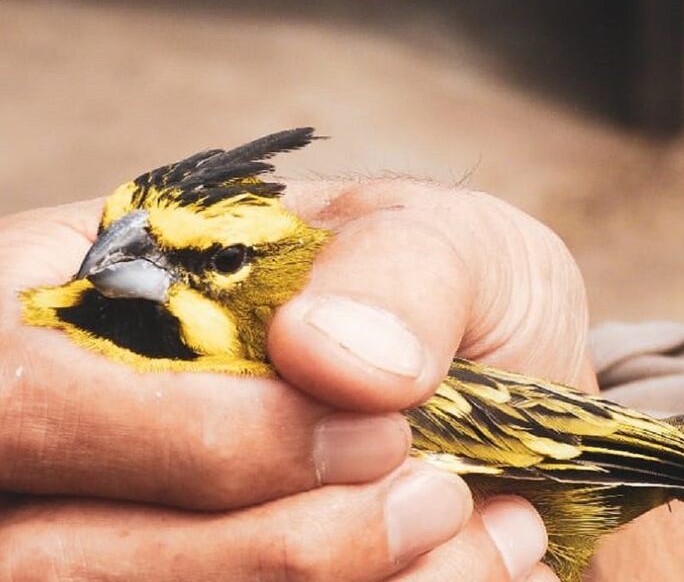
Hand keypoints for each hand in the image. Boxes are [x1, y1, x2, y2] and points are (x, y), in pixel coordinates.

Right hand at [0, 187, 566, 580]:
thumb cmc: (463, 299)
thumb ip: (395, 269)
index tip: (379, 432)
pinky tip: (472, 564)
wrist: (525, 395)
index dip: (185, 437)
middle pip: (51, 553)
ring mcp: (125, 534)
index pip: (24, 383)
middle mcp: (86, 435)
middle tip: (438, 498)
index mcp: (106, 301)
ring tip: (477, 529)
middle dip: (271, 550)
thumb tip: (320, 352)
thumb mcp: (449, 243)